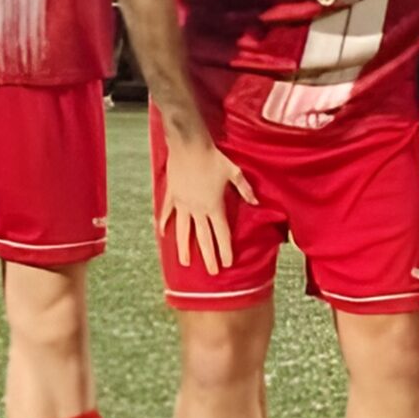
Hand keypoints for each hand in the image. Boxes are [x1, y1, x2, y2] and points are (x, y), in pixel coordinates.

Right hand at [161, 134, 255, 274]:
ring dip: (184, 248)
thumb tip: (256, 202)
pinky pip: (167, 213)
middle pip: (204, 238)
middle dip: (208, 256)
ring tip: (186, 262)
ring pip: (183, 231)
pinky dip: (164, 223)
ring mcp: (182, 204)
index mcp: (215, 206)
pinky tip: (162, 234)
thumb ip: (245, 189)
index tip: (227, 264)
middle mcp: (198, 209)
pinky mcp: (171, 195)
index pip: (221, 233)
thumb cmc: (214, 158)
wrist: (189, 145)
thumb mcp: (234, 172)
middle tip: (212, 272)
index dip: (225, 249)